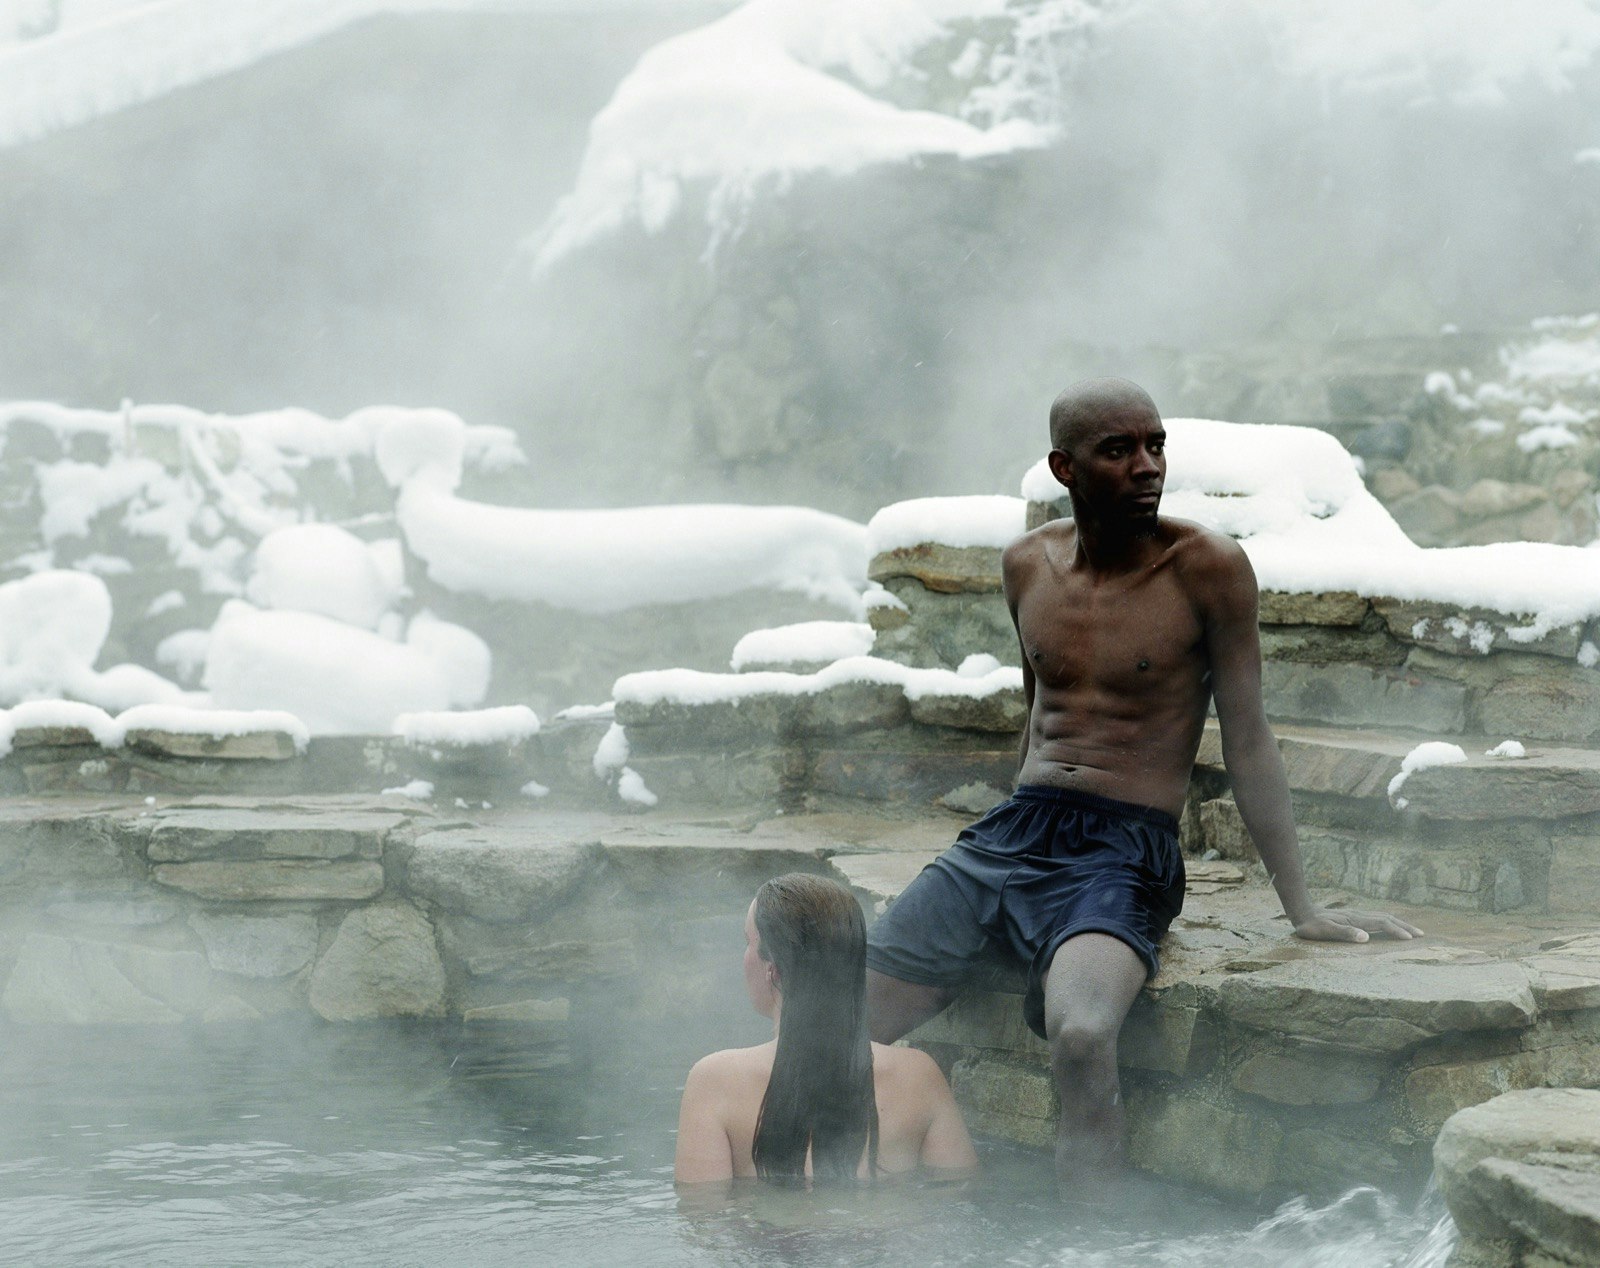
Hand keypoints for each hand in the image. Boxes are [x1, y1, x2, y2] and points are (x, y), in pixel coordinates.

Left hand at [1292, 907, 1422, 942]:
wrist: (1301, 911)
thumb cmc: (1311, 925)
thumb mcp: (1325, 932)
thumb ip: (1344, 934)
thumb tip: (1366, 937)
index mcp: (1355, 919)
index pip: (1382, 923)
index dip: (1396, 931)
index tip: (1410, 939)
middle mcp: (1359, 915)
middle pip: (1387, 918)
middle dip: (1404, 926)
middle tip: (1421, 935)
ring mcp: (1356, 914)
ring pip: (1383, 916)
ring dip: (1398, 923)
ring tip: (1411, 931)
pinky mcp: (1353, 916)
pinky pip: (1376, 918)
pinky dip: (1388, 921)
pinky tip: (1389, 926)